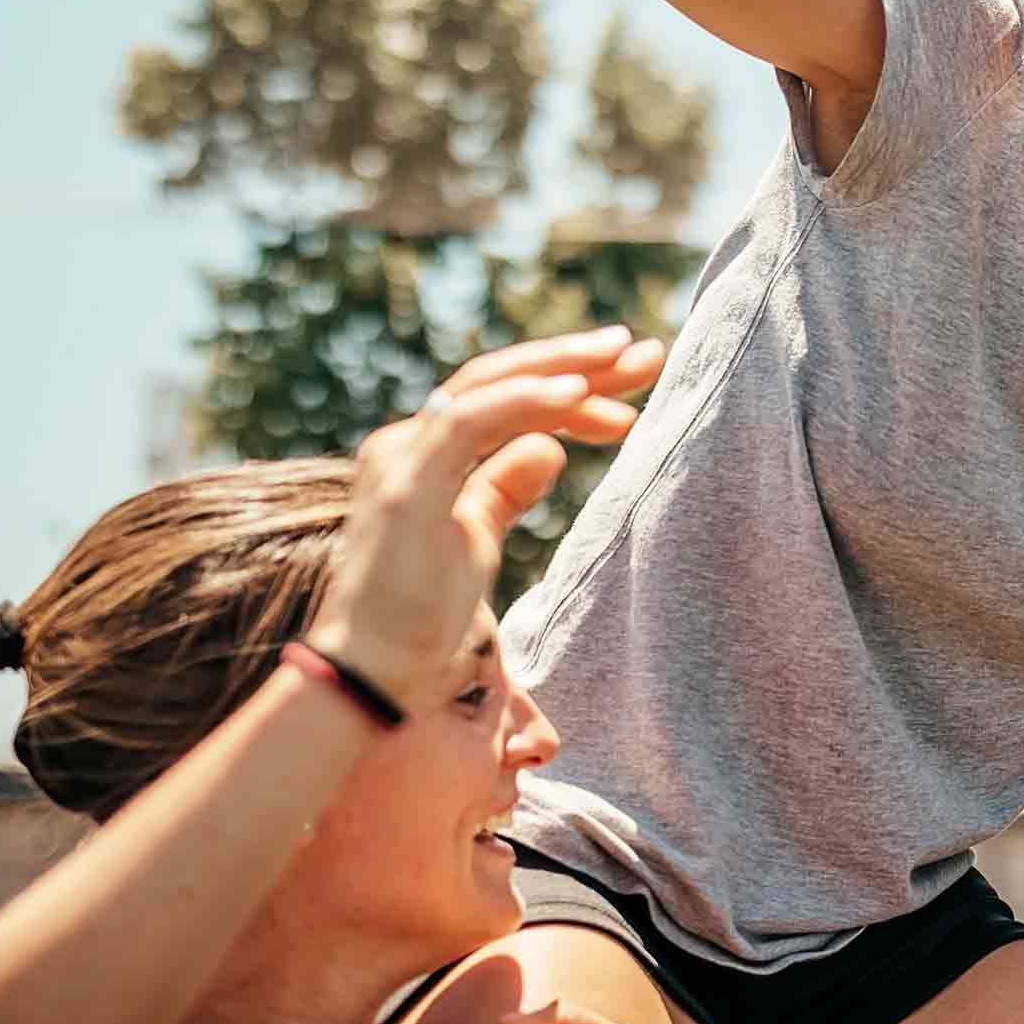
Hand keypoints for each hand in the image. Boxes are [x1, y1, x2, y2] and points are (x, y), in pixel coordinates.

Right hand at [302, 327, 666, 702]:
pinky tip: (575, 391)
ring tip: (626, 359)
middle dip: (579, 363)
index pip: (504, 399)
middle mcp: (408, 443)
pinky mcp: (405, 484)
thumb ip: (504, 489)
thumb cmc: (418, 617)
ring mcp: (402, 458)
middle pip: (502, 380)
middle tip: (651, 351)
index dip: (571, 387)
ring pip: (488, 386)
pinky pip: (467, 420)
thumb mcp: (476, 540)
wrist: (372, 672)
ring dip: (562, 369)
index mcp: (423, 454)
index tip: (633, 387)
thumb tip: (551, 447)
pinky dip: (522, 400)